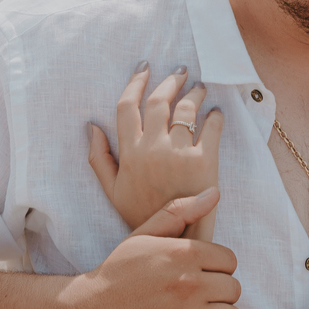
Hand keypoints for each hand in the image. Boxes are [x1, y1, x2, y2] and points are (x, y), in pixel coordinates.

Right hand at [57, 189, 239, 308]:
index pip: (229, 261)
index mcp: (182, 254)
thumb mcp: (141, 237)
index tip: (197, 276)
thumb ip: (179, 213)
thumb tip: (215, 193)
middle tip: (195, 300)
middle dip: (217, 294)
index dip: (215, 269)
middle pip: (233, 289)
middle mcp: (189, 284)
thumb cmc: (114, 275)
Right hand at [88, 66, 222, 233]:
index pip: (128, 105)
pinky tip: (216, 114)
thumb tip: (91, 126)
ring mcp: (179, 153)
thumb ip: (100, 158)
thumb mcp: (112, 191)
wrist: (174, 240)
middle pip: (159, 100)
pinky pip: (212, 128)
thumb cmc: (143, 216)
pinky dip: (215, 117)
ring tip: (199, 88)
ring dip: (194, 93)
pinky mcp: (205, 162)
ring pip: (186, 109)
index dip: (135, 82)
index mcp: (130, 152)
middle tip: (180, 71)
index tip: (144, 68)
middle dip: (170, 80)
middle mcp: (153, 148)